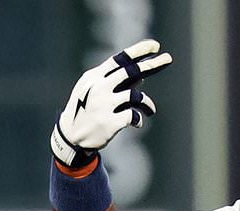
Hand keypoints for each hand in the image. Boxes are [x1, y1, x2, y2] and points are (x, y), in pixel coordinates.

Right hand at [51, 39, 172, 166]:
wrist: (71, 136)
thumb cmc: (86, 110)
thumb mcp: (95, 91)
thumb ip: (115, 83)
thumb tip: (141, 78)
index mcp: (95, 77)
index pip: (120, 59)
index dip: (139, 51)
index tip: (156, 46)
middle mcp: (99, 87)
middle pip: (130, 72)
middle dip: (151, 65)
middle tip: (168, 59)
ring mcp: (104, 104)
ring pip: (136, 96)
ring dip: (148, 104)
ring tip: (151, 110)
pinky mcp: (110, 122)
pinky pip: (134, 116)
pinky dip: (138, 119)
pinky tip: (137, 123)